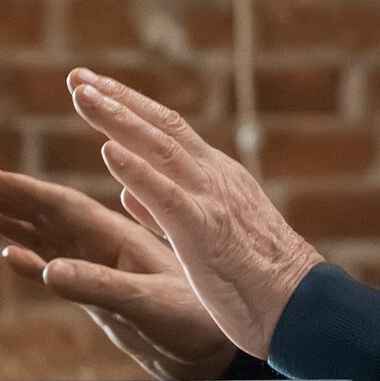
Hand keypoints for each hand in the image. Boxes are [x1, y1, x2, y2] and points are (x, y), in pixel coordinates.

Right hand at [0, 169, 238, 380]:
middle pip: (53, 216)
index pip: (68, 207)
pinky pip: (63, 271)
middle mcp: (112, 249)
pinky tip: (11, 255)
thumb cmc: (198, 320)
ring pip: (53, 239)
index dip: (28, 193)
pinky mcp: (106, 294)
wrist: (219, 349)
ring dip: (15, 223)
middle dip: (11, 200)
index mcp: (123, 239)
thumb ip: (98, 286)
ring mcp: (107, 270)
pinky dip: (34, 261)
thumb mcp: (146, 303)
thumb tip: (48, 270)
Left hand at [65, 67, 323, 358]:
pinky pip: (166, 195)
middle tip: (77, 76)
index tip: (95, 87)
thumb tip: (128, 192)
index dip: (130, 107)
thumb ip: (168, 209)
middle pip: (162, 127)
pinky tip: (108, 149)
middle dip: (117, 99)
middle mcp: (215, 179)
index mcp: (218, 179)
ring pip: (160, 149)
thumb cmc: (258, 279)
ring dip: (119, 119)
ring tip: (83, 95)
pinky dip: (136, 169)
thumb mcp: (210, 233)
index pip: (169, 132)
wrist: (302, 304)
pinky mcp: (205, 231)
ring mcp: (212, 201)